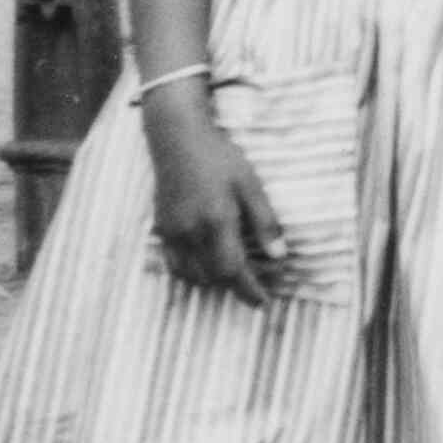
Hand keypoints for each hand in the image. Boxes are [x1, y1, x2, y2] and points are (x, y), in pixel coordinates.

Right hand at [146, 119, 288, 306]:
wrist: (178, 139)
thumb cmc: (220, 158)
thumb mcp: (251, 185)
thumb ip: (265, 222)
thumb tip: (280, 256)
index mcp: (217, 222)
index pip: (233, 270)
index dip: (249, 290)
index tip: (263, 302)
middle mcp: (191, 233)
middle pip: (212, 277)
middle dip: (234, 287)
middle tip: (255, 287)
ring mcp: (172, 232)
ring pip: (191, 275)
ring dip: (212, 282)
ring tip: (232, 277)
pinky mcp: (161, 228)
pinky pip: (173, 264)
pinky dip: (190, 272)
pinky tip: (204, 265)